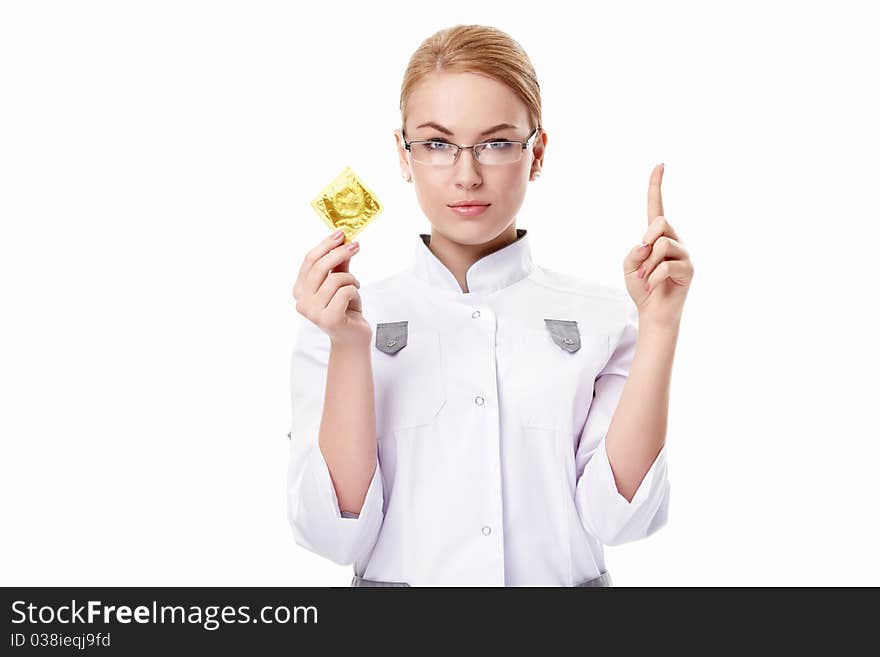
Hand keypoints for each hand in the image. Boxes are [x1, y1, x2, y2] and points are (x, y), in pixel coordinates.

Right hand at [292, 231, 370, 346]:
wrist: (353, 338)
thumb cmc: (346, 310)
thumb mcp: (341, 283)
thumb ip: (338, 265)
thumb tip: (343, 241)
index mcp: (300, 290)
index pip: (309, 261)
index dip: (325, 245)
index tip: (341, 234)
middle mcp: (302, 301)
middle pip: (319, 267)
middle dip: (339, 253)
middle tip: (355, 246)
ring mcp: (313, 312)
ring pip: (335, 279)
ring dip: (351, 279)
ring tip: (355, 285)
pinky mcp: (328, 319)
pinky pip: (345, 292)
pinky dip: (355, 291)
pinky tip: (355, 298)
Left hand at [623, 164, 693, 329]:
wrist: (653, 312)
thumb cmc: (642, 287)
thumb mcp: (629, 265)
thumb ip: (635, 251)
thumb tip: (650, 245)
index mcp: (658, 236)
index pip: (657, 207)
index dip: (656, 186)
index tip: (659, 165)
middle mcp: (674, 240)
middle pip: (660, 222)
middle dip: (647, 239)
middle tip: (641, 257)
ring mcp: (684, 254)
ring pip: (662, 244)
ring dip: (647, 264)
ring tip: (647, 278)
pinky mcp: (689, 270)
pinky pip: (666, 266)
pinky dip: (653, 277)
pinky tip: (653, 286)